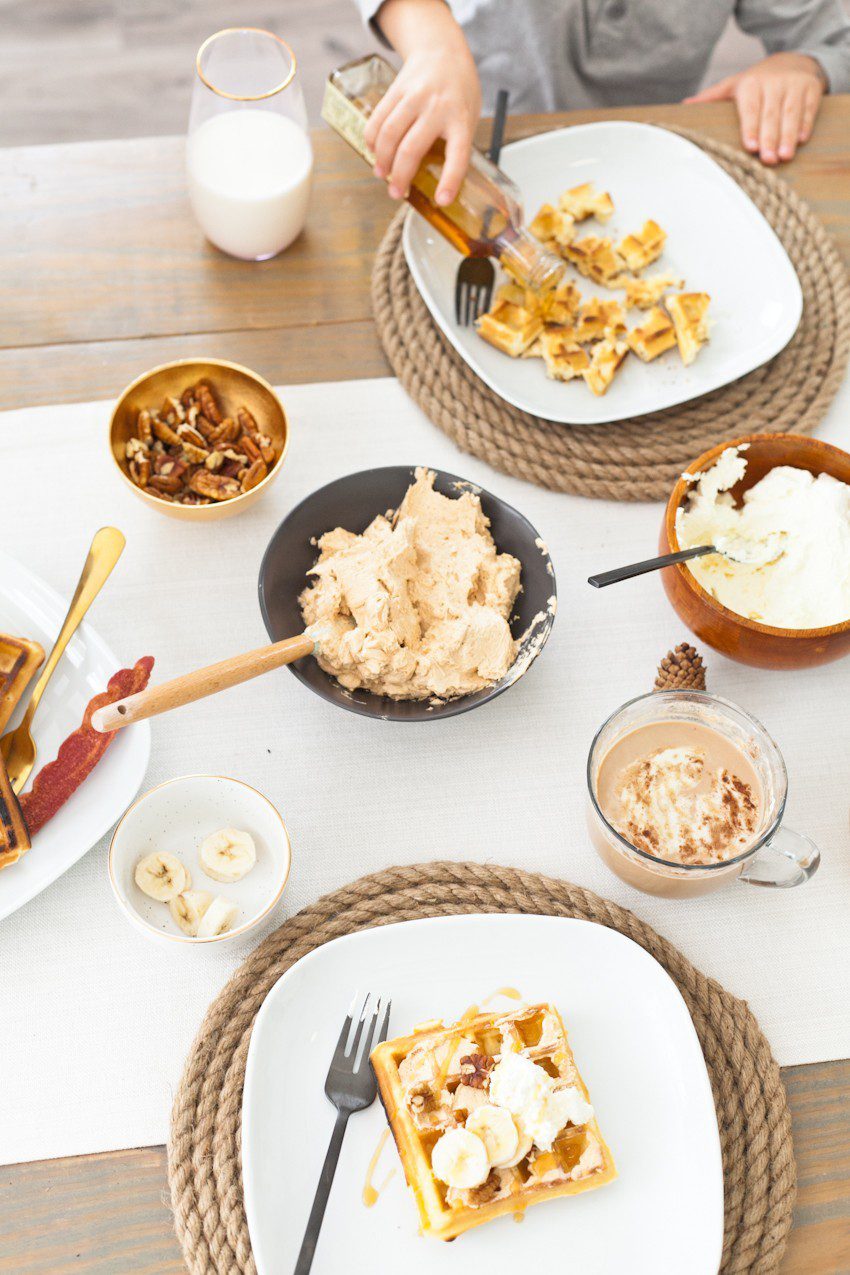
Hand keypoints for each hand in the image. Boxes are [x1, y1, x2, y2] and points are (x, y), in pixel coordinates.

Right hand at [363, 41, 480, 204]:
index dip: (450, 180)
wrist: (442, 49)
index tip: (442, 200)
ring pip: (389, 134)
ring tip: (381, 173)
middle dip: (400, 176)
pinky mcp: (396, 89)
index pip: (458, 154)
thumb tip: (439, 182)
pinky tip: (374, 151)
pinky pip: (378, 118)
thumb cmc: (458, 91)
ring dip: (381, 159)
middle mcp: (437, 106)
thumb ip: (456, 144)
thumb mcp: (469, 116)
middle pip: (411, 148)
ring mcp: (414, 96)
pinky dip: (372, 139)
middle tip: (395, 193)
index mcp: (461, 118)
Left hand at [684, 52, 824, 164]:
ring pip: (790, 113)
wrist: (794, 60)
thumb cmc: (758, 81)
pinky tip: (801, 140)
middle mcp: (773, 82)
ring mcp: (794, 84)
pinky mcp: (812, 88)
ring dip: (787, 135)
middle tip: (768, 160)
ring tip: (784, 156)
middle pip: (771, 114)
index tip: (750, 147)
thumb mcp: (734, 85)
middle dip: (769, 137)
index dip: (751, 128)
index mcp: (751, 84)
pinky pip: (809, 109)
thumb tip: (684, 105)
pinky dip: (805, 124)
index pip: (750, 109)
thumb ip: (712, 97)